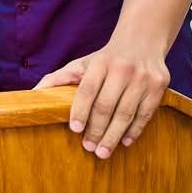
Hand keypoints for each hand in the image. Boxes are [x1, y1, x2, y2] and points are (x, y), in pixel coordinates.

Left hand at [34, 37, 169, 158]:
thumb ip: (58, 78)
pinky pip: (145, 114)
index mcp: (101, 62)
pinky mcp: (159, 85)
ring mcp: (143, 77)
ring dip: (113, 136)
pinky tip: (123, 141)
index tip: (75, 129)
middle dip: (96, 130)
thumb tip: (32, 94)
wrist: (142, 40)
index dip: (80, 110)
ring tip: (102, 152)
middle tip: (88, 147)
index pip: (88, 90)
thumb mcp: (82, 64)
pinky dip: (134, 130)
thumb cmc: (106, 59)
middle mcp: (123, 68)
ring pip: (126, 113)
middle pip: (107, 106)